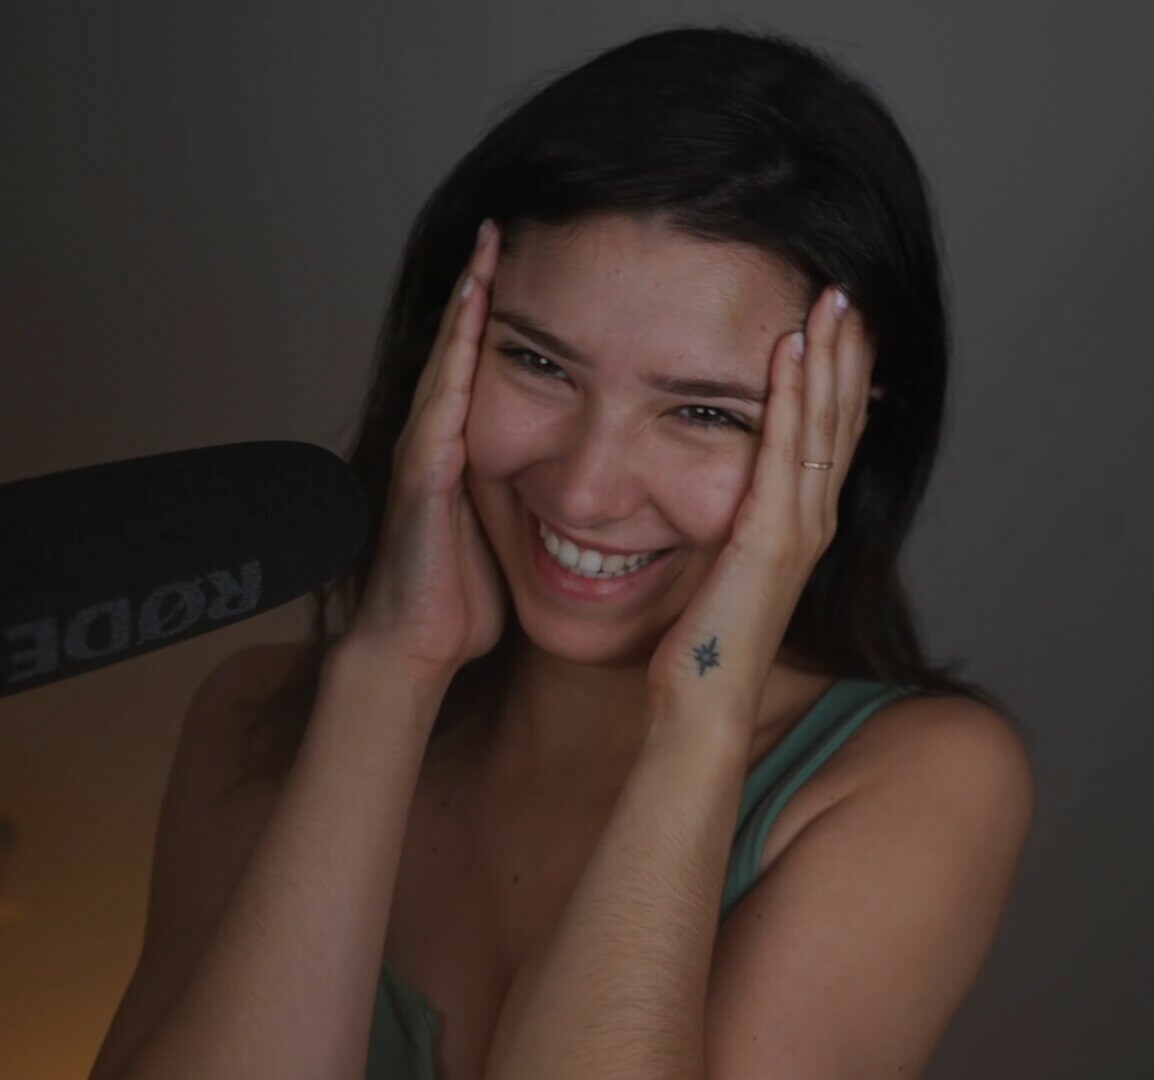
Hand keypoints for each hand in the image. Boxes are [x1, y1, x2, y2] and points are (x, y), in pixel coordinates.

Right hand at [345, 218, 508, 680]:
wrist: (416, 644)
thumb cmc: (461, 597)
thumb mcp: (510, 535)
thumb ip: (529, 501)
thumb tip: (580, 497)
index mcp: (467, 454)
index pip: (487, 370)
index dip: (502, 320)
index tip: (531, 270)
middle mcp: (441, 441)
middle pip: (462, 349)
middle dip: (481, 288)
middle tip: (503, 228)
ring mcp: (427, 452)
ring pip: (450, 360)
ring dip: (468, 302)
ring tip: (488, 245)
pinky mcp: (425, 472)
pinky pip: (445, 397)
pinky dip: (459, 350)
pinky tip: (475, 307)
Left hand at [644, 284, 878, 739]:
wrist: (703, 698)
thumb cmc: (707, 637)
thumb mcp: (728, 563)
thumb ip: (741, 518)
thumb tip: (732, 483)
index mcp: (805, 521)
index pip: (835, 432)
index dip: (845, 374)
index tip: (843, 320)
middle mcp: (815, 518)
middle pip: (843, 416)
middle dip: (848, 350)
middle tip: (847, 288)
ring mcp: (799, 527)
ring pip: (824, 424)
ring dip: (829, 357)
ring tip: (831, 297)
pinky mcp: (770, 537)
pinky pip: (784, 451)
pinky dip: (790, 396)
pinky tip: (789, 349)